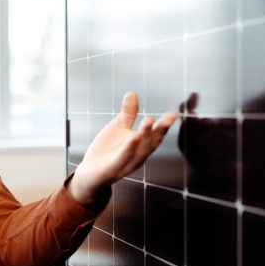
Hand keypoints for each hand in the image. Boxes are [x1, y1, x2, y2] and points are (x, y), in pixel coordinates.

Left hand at [69, 91, 177, 210]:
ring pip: (139, 151)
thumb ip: (128, 113)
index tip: (174, 114)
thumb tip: (132, 93)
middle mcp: (137, 156)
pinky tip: (133, 137)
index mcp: (141, 146)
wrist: (90, 173)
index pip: (156, 135)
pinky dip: (128, 148)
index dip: (165, 125)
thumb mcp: (119, 128)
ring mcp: (126, 164)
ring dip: (145, 136)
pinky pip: (122, 158)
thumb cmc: (108, 150)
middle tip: (168, 118)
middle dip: (160, 130)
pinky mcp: (113, 169)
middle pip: (151, 143)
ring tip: (149, 121)